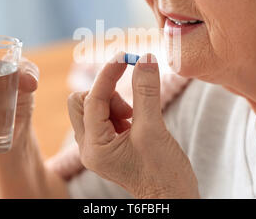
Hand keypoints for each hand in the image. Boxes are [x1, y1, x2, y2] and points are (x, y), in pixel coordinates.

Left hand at [67, 52, 199, 198]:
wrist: (172, 199)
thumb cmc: (163, 173)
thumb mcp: (153, 129)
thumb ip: (146, 92)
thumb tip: (144, 58)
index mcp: (94, 147)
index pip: (92, 100)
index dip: (108, 75)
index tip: (124, 56)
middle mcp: (89, 146)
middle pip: (82, 101)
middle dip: (107, 94)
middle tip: (131, 106)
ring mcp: (98, 145)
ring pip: (94, 106)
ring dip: (116, 102)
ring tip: (137, 118)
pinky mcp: (109, 143)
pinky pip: (106, 114)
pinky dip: (121, 109)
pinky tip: (137, 122)